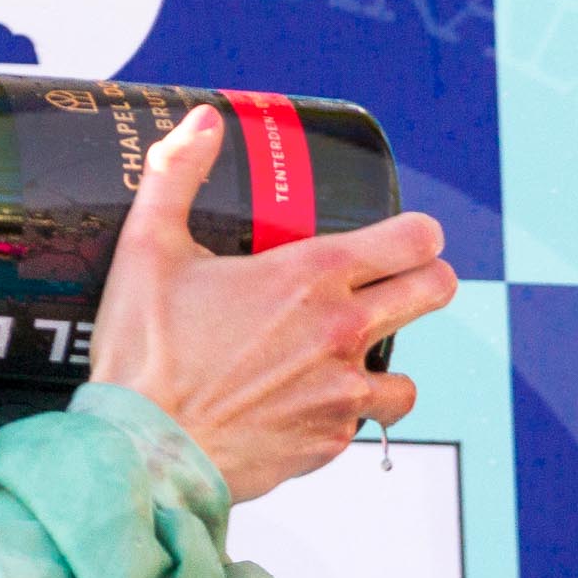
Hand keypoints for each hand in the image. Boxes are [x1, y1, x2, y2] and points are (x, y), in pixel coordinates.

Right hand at [90, 103, 455, 501]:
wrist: (142, 455)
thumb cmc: (142, 357)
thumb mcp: (147, 249)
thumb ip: (177, 174)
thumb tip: (202, 122)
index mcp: (311, 275)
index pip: (417, 239)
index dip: (418, 235)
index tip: (405, 241)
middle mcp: (342, 332)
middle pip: (435, 294)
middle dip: (424, 283)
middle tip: (395, 288)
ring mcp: (341, 395)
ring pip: (406, 378)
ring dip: (383, 367)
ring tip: (341, 362)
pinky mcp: (326, 444)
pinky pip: (357, 426)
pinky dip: (337, 417)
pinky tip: (299, 407)